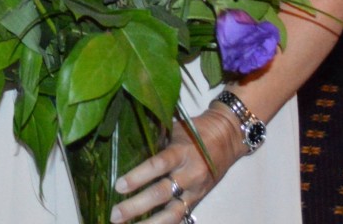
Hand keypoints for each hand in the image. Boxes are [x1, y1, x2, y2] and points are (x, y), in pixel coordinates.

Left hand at [109, 108, 246, 222]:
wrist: (227, 138)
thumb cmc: (195, 131)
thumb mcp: (175, 129)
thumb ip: (155, 139)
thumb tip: (124, 143)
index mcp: (182, 152)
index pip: (158, 165)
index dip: (138, 177)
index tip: (119, 186)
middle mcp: (189, 174)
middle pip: (161, 193)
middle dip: (136, 206)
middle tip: (115, 215)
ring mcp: (195, 190)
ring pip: (172, 213)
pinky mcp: (197, 200)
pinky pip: (180, 217)